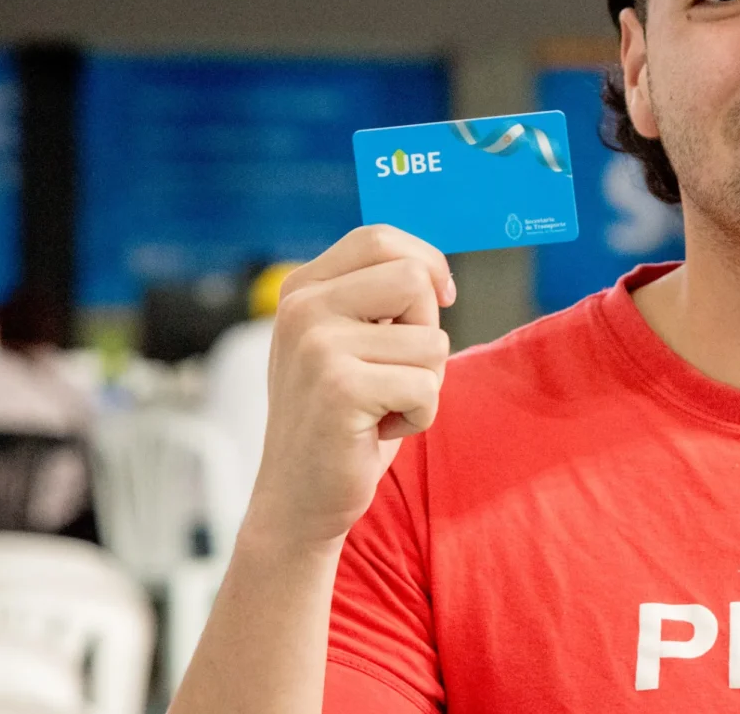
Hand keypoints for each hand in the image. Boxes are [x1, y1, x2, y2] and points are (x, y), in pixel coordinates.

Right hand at [242, 225, 455, 550]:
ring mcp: (316, 345)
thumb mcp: (351, 343)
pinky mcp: (340, 387)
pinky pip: (427, 386)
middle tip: (394, 373)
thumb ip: (377, 299)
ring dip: (424, 383)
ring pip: (431, 340)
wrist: (298, 500)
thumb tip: (436, 271)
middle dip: (426, 330)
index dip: (426, 262)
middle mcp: (302, 308)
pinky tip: (375, 431)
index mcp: (302, 289)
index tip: (441, 298)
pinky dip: (419, 416)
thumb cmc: (345, 419)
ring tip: (379, 407)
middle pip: (412, 279)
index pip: (378, 239)